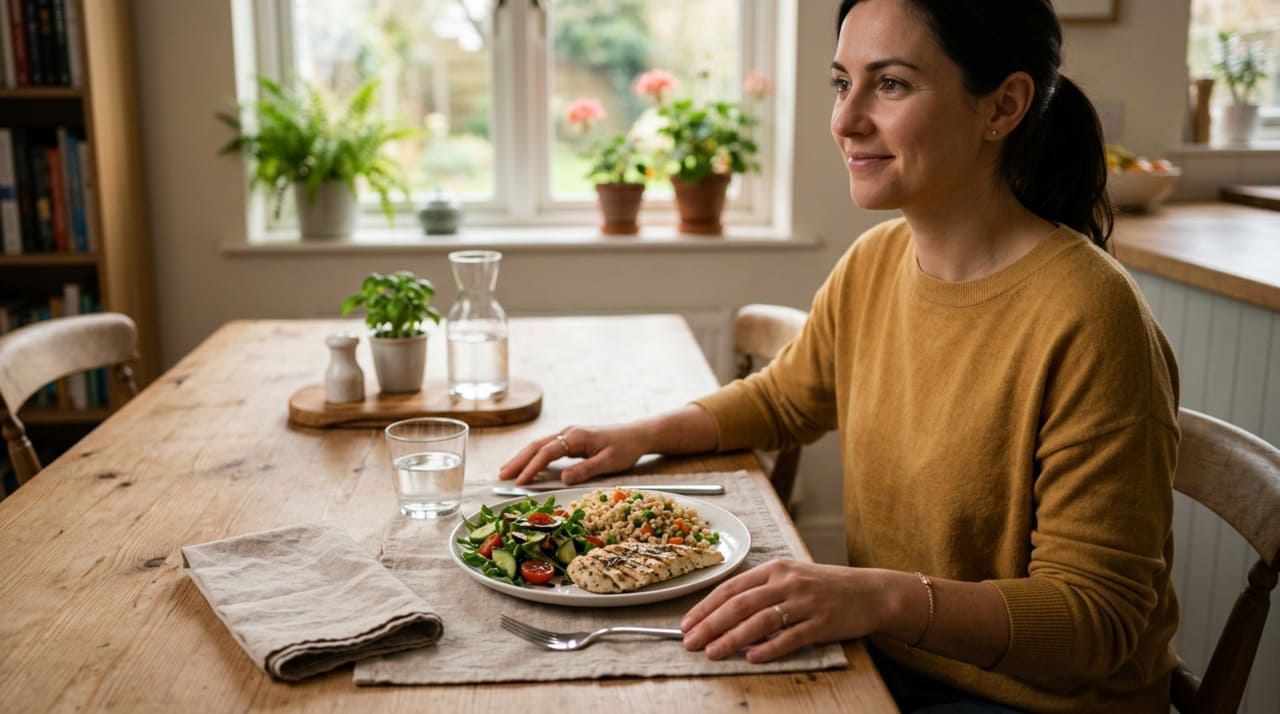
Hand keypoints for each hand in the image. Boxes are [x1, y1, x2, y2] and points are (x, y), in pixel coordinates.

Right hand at [497, 423, 651, 484]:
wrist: (637, 434)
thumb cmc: (625, 448)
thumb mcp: (608, 462)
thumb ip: (585, 470)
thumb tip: (562, 479)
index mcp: (576, 437)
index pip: (547, 452)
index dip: (531, 467)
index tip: (519, 481)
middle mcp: (568, 432)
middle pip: (536, 446)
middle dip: (518, 461)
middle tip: (501, 476)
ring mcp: (569, 434)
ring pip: (539, 445)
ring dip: (522, 457)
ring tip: (506, 470)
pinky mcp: (571, 439)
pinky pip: (547, 447)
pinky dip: (533, 456)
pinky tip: (527, 465)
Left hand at [680, 560, 887, 662]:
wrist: (871, 592)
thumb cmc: (826, 587)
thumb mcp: (792, 577)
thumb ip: (762, 591)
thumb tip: (724, 614)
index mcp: (775, 569)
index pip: (732, 587)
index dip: (706, 606)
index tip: (687, 623)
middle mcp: (787, 582)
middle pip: (740, 604)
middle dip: (710, 625)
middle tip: (690, 642)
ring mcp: (805, 602)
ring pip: (760, 621)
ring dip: (732, 638)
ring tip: (713, 652)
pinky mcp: (822, 623)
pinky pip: (790, 638)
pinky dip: (769, 648)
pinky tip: (752, 657)